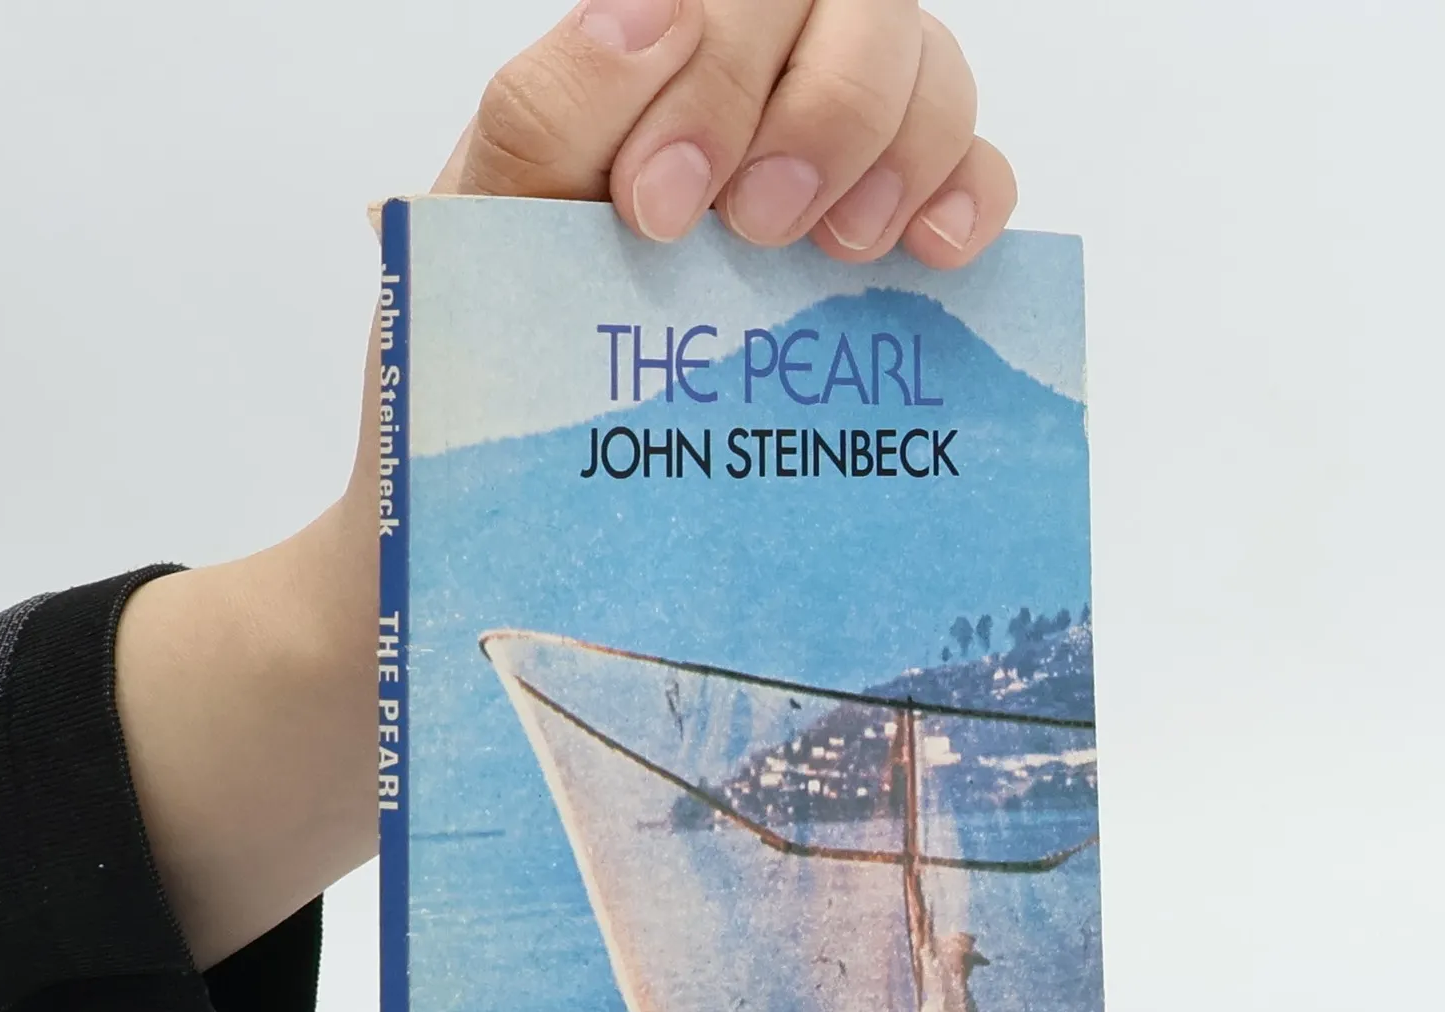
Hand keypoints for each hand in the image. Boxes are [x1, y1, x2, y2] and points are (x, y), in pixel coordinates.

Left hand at [114, 4, 1014, 971]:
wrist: (501, 527)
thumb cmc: (475, 391)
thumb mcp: (470, 253)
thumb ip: (540, 118)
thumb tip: (649, 13)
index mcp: (631, 76)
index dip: (719, 74)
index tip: (661, 210)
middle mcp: (737, 99)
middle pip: (851, 6)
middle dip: (817, 112)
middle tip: (761, 236)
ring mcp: (818, 170)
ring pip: (923, 66)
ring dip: (897, 147)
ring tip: (835, 257)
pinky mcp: (881, 254)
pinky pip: (974, 173)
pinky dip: (972, 192)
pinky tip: (930, 257)